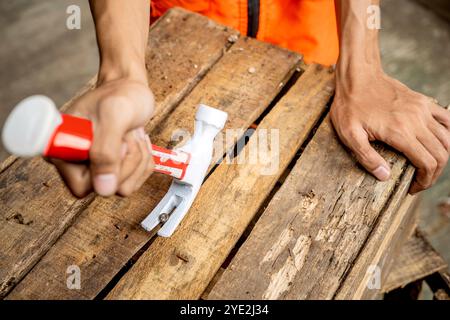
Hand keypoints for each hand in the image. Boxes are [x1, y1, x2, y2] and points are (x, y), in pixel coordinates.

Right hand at [51, 78, 154, 196]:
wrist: (131, 89)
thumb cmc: (120, 95)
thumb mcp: (114, 115)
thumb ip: (106, 150)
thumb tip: (102, 189)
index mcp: (62, 150)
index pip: (82, 187)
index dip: (105, 169)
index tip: (114, 142)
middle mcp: (76, 164)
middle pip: (107, 188)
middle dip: (127, 160)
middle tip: (124, 135)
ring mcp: (97, 168)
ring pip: (124, 187)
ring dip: (138, 159)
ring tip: (130, 136)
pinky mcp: (115, 169)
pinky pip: (136, 180)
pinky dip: (144, 161)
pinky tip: (137, 142)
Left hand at [331, 71, 449, 193]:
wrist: (357, 76)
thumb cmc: (349, 106)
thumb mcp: (349, 134)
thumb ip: (367, 157)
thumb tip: (385, 176)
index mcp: (399, 132)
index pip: (427, 163)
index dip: (424, 181)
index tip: (413, 188)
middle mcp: (416, 121)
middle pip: (441, 154)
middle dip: (434, 173)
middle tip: (419, 182)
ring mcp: (422, 110)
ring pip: (447, 139)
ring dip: (442, 157)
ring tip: (427, 167)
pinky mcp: (423, 102)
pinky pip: (446, 119)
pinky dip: (448, 134)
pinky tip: (438, 144)